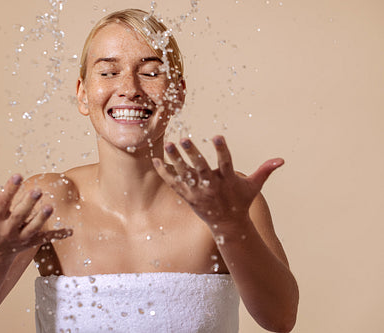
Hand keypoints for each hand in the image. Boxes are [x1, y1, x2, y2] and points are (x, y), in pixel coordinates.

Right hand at [0, 174, 71, 258]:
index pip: (2, 202)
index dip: (9, 188)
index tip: (18, 175)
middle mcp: (8, 228)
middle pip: (19, 215)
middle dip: (28, 203)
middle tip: (38, 190)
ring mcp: (20, 237)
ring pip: (32, 228)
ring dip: (41, 218)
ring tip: (50, 206)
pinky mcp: (31, 243)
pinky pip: (46, 239)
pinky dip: (58, 235)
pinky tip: (70, 230)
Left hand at [152, 135, 283, 230]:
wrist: (228, 225)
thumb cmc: (241, 202)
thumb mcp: (254, 187)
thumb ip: (265, 171)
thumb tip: (281, 160)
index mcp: (228, 180)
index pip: (225, 163)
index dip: (222, 150)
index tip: (217, 136)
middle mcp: (212, 186)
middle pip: (201, 169)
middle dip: (193, 154)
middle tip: (185, 139)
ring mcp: (198, 192)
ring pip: (185, 175)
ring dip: (176, 160)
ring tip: (168, 145)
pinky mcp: (188, 197)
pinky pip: (174, 183)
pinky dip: (165, 172)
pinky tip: (156, 160)